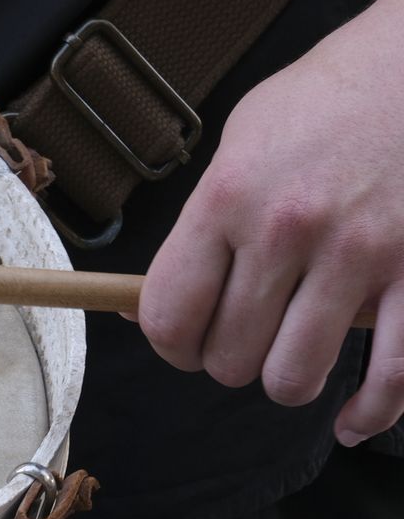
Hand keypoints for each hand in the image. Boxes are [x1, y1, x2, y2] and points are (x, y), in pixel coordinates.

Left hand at [140, 0, 403, 446]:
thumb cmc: (327, 101)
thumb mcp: (241, 143)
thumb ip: (200, 227)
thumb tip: (138, 304)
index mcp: (227, 196)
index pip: (169, 312)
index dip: (170, 346)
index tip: (182, 345)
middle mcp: (287, 230)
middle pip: (228, 354)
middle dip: (228, 361)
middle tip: (243, 342)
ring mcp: (360, 255)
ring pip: (295, 376)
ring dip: (288, 381)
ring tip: (290, 362)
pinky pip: (392, 375)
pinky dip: (370, 412)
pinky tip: (352, 418)